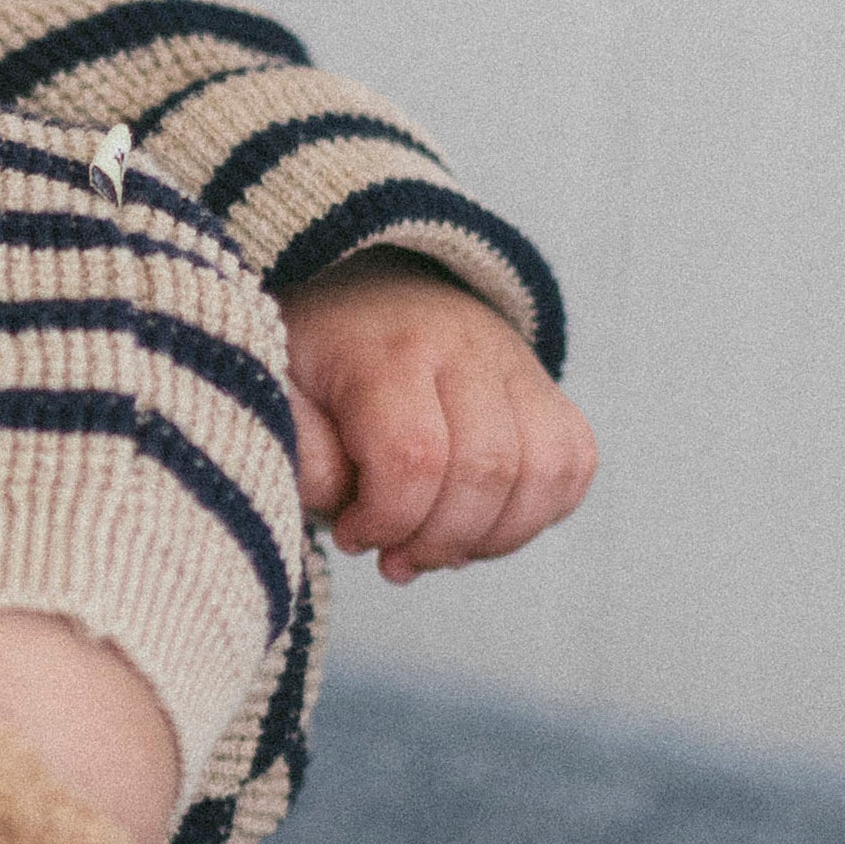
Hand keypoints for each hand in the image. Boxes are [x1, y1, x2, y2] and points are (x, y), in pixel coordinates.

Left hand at [282, 250, 597, 581]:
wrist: (358, 287)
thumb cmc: (308, 355)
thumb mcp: (272, 389)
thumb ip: (297, 448)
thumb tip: (347, 504)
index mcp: (384, 350)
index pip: (414, 457)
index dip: (387, 520)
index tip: (351, 535)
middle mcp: (463, 348)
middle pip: (485, 472)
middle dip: (439, 540)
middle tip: (394, 556)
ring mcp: (514, 365)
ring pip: (544, 471)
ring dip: (493, 537)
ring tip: (438, 548)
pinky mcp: (545, 386)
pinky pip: (573, 461)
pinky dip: (537, 513)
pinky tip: (479, 524)